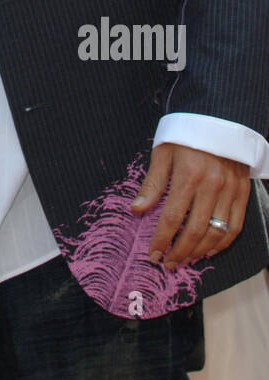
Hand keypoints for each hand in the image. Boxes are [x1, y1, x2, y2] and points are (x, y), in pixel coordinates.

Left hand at [130, 142, 249, 267]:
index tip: (153, 254)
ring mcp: (230, 190)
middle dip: (179, 252)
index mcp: (188, 175)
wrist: (218, 117)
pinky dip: (222, 243)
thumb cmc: (185, 135)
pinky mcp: (243, 192)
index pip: (172, 218)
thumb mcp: (163, 153)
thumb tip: (136, 210)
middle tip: (168, 263)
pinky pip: (235, 226)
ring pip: (216, 233)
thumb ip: (152, 184)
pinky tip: (209, 250)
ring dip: (200, 252)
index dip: (162, 240)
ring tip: (185, 259)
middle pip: (195, 230)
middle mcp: (212, 185)